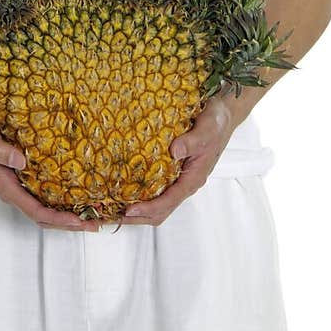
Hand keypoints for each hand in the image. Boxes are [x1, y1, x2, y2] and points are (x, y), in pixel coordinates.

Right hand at [0, 84, 99, 231]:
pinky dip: (64, 197)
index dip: (59, 219)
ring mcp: (18, 182)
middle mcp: (13, 188)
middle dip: (71, 222)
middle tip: (99, 223)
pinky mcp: (23, 173)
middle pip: (45, 215)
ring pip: (47, 206)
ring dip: (70, 213)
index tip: (81, 221)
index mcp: (4, 184)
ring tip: (96, 213)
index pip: (36, 211)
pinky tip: (81, 192)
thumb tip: (21, 162)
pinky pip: (46, 192)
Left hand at [121, 94, 237, 226]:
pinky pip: (154, 190)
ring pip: (156, 204)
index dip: (148, 208)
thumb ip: (193, 140)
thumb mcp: (208, 127)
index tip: (128, 208)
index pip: (169, 201)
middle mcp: (184, 183)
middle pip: (159, 211)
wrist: (222, 114)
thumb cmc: (217, 122)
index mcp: (193, 178)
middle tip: (108, 216)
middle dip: (135, 216)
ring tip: (109, 209)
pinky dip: (137, 195)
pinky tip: (120, 190)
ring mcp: (178, 179)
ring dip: (134, 209)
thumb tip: (175, 151)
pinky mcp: (172, 172)